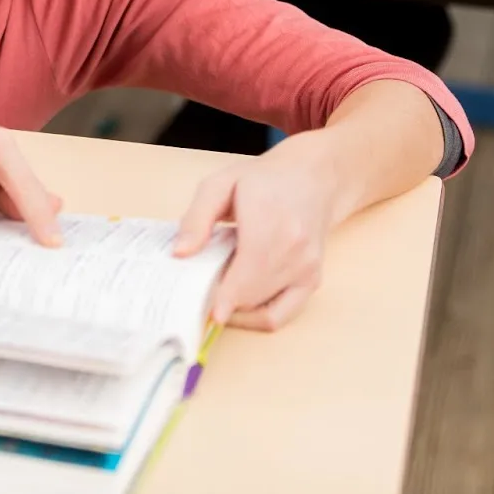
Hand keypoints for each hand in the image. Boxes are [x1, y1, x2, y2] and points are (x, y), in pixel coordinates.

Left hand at [172, 145, 338, 330]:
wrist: (311, 177)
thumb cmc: (263, 180)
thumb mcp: (219, 185)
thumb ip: (197, 218)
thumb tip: (180, 253)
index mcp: (269, 223)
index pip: (247, 275)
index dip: (225, 299)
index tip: (208, 314)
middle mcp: (294, 249)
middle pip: (252, 296)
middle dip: (224, 301)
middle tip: (201, 292)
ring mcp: (307, 267)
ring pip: (267, 309)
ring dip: (240, 309)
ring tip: (220, 291)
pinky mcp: (313, 279)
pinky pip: (286, 313)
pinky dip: (261, 317)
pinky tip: (243, 305)